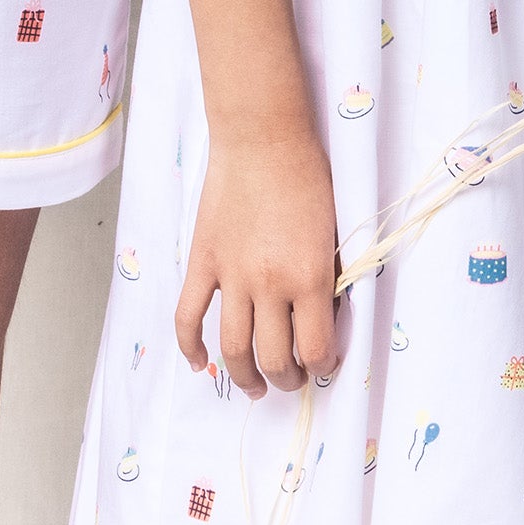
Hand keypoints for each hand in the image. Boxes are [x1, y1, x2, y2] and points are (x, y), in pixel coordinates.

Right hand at [174, 110, 341, 396]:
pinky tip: (199, 362)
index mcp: (310, 277)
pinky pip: (188, 315)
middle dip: (288, 378)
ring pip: (233, 348)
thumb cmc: (308, 177)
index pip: (316, 348)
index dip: (323, 366)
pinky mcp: (202, 261)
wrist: (263, 138)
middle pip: (274, 358)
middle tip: (293, 379)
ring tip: (256, 386)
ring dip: (246, 377)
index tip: (325, 365)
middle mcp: (269, 284)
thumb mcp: (335, 232)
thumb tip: (324, 318)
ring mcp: (230, 275)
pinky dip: (190, 346)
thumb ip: (329, 279)